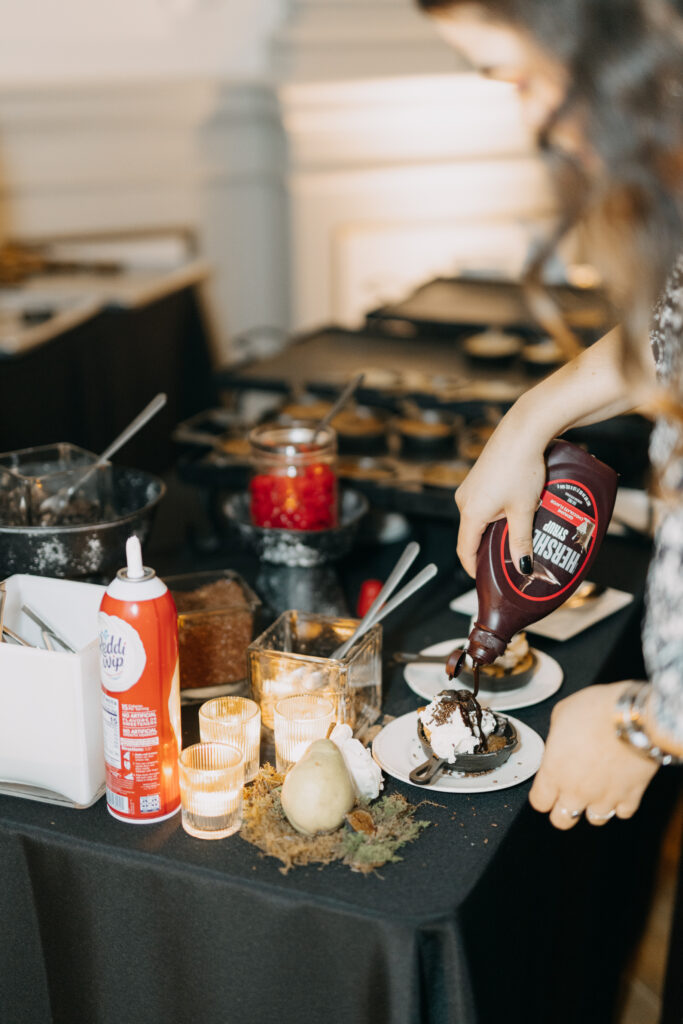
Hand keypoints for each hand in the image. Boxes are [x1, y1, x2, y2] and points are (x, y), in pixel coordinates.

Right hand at [455, 418, 546, 576]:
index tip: (486, 579)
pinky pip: (482, 504)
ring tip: (517, 536)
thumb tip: (523, 567)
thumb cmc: (521, 467)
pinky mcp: (478, 478)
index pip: (465, 550)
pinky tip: (515, 512)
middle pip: (471, 535)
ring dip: (494, 530)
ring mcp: (470, 487)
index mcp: (470, 512)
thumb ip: (521, 541)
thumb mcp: (524, 510)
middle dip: (488, 550)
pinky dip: (495, 514)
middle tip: (508, 561)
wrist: (523, 430)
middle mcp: (464, 500)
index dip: (474, 568)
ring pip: (478, 519)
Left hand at [529, 682, 658, 828]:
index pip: (539, 802)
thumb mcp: (561, 714)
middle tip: (568, 793)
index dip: (542, 796)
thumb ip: (555, 738)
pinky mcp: (631, 796)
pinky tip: (618, 787)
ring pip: (594, 819)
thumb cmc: (596, 710)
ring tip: (596, 789)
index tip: (546, 789)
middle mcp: (576, 791)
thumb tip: (559, 742)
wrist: (633, 716)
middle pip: (562, 820)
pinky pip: (623, 812)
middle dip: (562, 808)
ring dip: (592, 806)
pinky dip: (620, 803)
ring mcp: (604, 797)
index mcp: (554, 772)